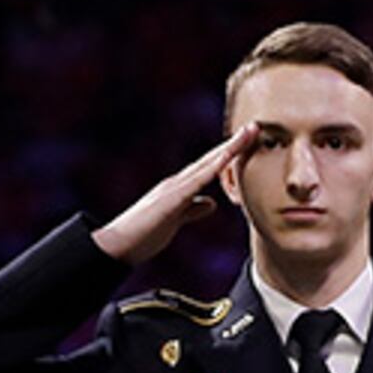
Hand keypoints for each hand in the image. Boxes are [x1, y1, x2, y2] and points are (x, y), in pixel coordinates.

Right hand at [91, 124, 261, 261]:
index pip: (209, 168)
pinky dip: (213, 168)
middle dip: (234, 144)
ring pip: (207, 164)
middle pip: (211, 160)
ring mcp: (174, 188)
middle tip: (255, 126)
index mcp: (179, 189)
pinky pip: (196, 181)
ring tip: (249, 133)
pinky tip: (227, 158)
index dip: (229, 154)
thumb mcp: (175, 221)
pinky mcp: (170, 199)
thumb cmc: (142, 236)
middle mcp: (177, 182)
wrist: (116, 246)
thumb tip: (211, 203)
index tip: (248, 141)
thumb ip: (193, 210)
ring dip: (229, 148)